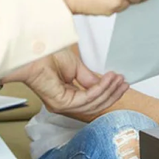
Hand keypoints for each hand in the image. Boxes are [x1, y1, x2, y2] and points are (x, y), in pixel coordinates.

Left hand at [3, 49, 128, 117]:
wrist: (34, 51)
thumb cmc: (47, 56)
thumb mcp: (76, 67)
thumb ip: (89, 79)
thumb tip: (102, 84)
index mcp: (67, 97)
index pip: (92, 102)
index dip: (108, 93)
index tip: (121, 82)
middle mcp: (65, 105)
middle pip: (95, 106)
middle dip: (112, 94)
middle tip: (124, 83)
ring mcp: (62, 106)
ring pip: (93, 104)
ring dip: (109, 90)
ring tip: (118, 78)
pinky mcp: (61, 103)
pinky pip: (87, 99)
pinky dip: (100, 89)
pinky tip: (108, 79)